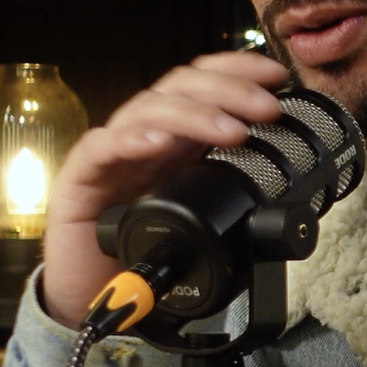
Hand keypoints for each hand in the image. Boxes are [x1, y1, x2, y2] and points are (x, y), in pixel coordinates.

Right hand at [39, 51, 291, 323]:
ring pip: (147, 109)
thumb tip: (288, 188)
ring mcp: (111, 154)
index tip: (278, 77)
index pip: (203, 85)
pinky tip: (159, 141)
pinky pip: (100, 148)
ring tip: (232, 130)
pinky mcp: (79, 179)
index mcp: (175, 141)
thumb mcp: (201, 220)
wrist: (92, 295)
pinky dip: (131, 139)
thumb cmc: (143, 254)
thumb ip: (230, 194)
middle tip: (266, 107)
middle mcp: (144, 137)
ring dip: (194, 114)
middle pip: (181, 87)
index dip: (238, 72)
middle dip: (229, 90)